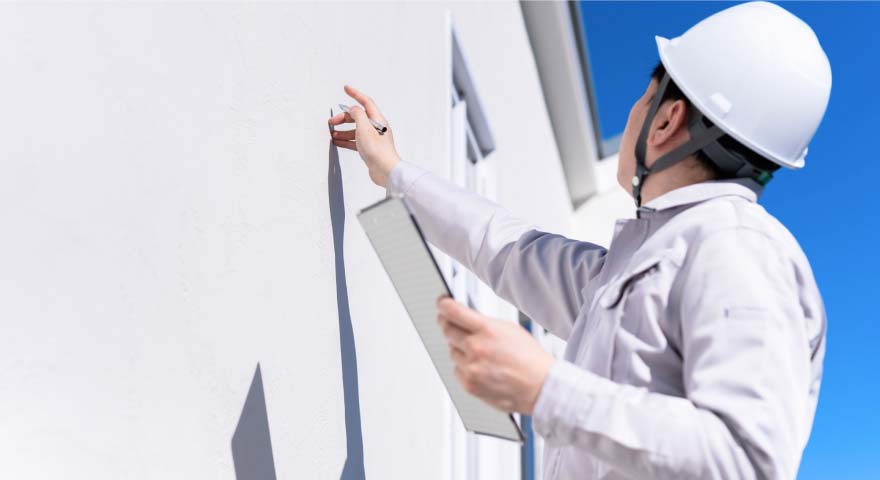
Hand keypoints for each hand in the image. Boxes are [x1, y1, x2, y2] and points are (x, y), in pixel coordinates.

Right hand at [327, 85, 400, 186]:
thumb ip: (357, 115)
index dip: (355, 94)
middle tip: (332, 122)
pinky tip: (337, 142)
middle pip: (358, 117)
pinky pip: (355, 141)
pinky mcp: (369, 149)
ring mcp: (373, 139)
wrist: (385, 171)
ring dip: (343, 130)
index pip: (366, 102)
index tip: (346, 88)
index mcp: (378, 120)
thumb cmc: (377, 150)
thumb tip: (352, 108)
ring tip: (332, 134)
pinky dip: (346, 140)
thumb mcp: (364, 128)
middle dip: (344, 117)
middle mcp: (376, 128)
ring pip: (355, 130)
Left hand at [436, 296, 554, 414]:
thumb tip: (463, 317)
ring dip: (460, 349)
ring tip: (480, 353)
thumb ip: (484, 323)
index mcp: (486, 330)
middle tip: (451, 324)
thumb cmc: (529, 358)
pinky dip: (464, 367)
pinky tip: (481, 367)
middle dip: (448, 324)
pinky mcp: (469, 384)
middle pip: (447, 329)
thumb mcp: (509, 329)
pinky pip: (457, 370)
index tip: (442, 303)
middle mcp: (476, 347)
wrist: (540, 387)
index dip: (443, 305)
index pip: (452, 311)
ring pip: (452, 351)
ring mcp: (471, 367)